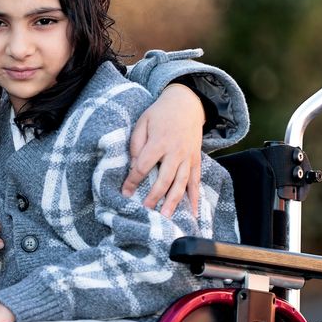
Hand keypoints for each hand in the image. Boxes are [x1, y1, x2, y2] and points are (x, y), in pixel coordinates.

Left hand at [122, 83, 204, 217]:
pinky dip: (195, 198)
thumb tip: (134, 166)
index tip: (125, 193)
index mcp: (159, 142)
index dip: (133, 181)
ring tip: (166, 218)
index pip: (144, 166)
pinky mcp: (196, 160)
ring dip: (174, 202)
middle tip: (145, 212)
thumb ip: (137, 144)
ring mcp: (188, 157)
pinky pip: (196, 181)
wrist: (187, 103)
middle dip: (154, 196)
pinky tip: (194, 213)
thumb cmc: (159, 114)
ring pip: (181, 183)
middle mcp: (176, 152)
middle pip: (165, 179)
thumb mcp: (142, 122)